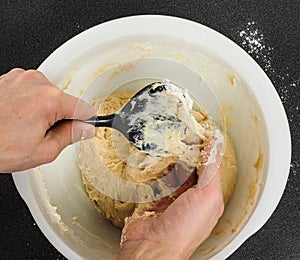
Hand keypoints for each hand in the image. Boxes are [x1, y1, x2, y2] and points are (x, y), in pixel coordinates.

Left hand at [0, 68, 94, 172]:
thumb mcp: (43, 151)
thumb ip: (71, 136)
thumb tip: (85, 129)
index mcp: (49, 99)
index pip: (85, 108)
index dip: (85, 123)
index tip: (80, 130)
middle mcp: (36, 82)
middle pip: (66, 101)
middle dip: (60, 117)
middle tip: (42, 134)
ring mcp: (21, 77)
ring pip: (49, 95)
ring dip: (44, 109)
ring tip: (25, 125)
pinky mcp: (11, 78)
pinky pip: (33, 90)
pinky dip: (30, 102)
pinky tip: (17, 116)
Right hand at [118, 139, 223, 259]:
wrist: (152, 248)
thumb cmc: (182, 231)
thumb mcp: (207, 197)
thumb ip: (211, 170)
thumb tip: (215, 145)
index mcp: (208, 196)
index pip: (210, 166)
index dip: (206, 149)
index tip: (200, 132)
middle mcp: (192, 196)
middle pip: (191, 166)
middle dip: (187, 151)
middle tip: (182, 136)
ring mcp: (173, 196)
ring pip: (174, 170)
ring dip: (171, 158)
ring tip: (169, 145)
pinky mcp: (155, 197)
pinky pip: (157, 177)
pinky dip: (156, 168)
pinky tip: (156, 160)